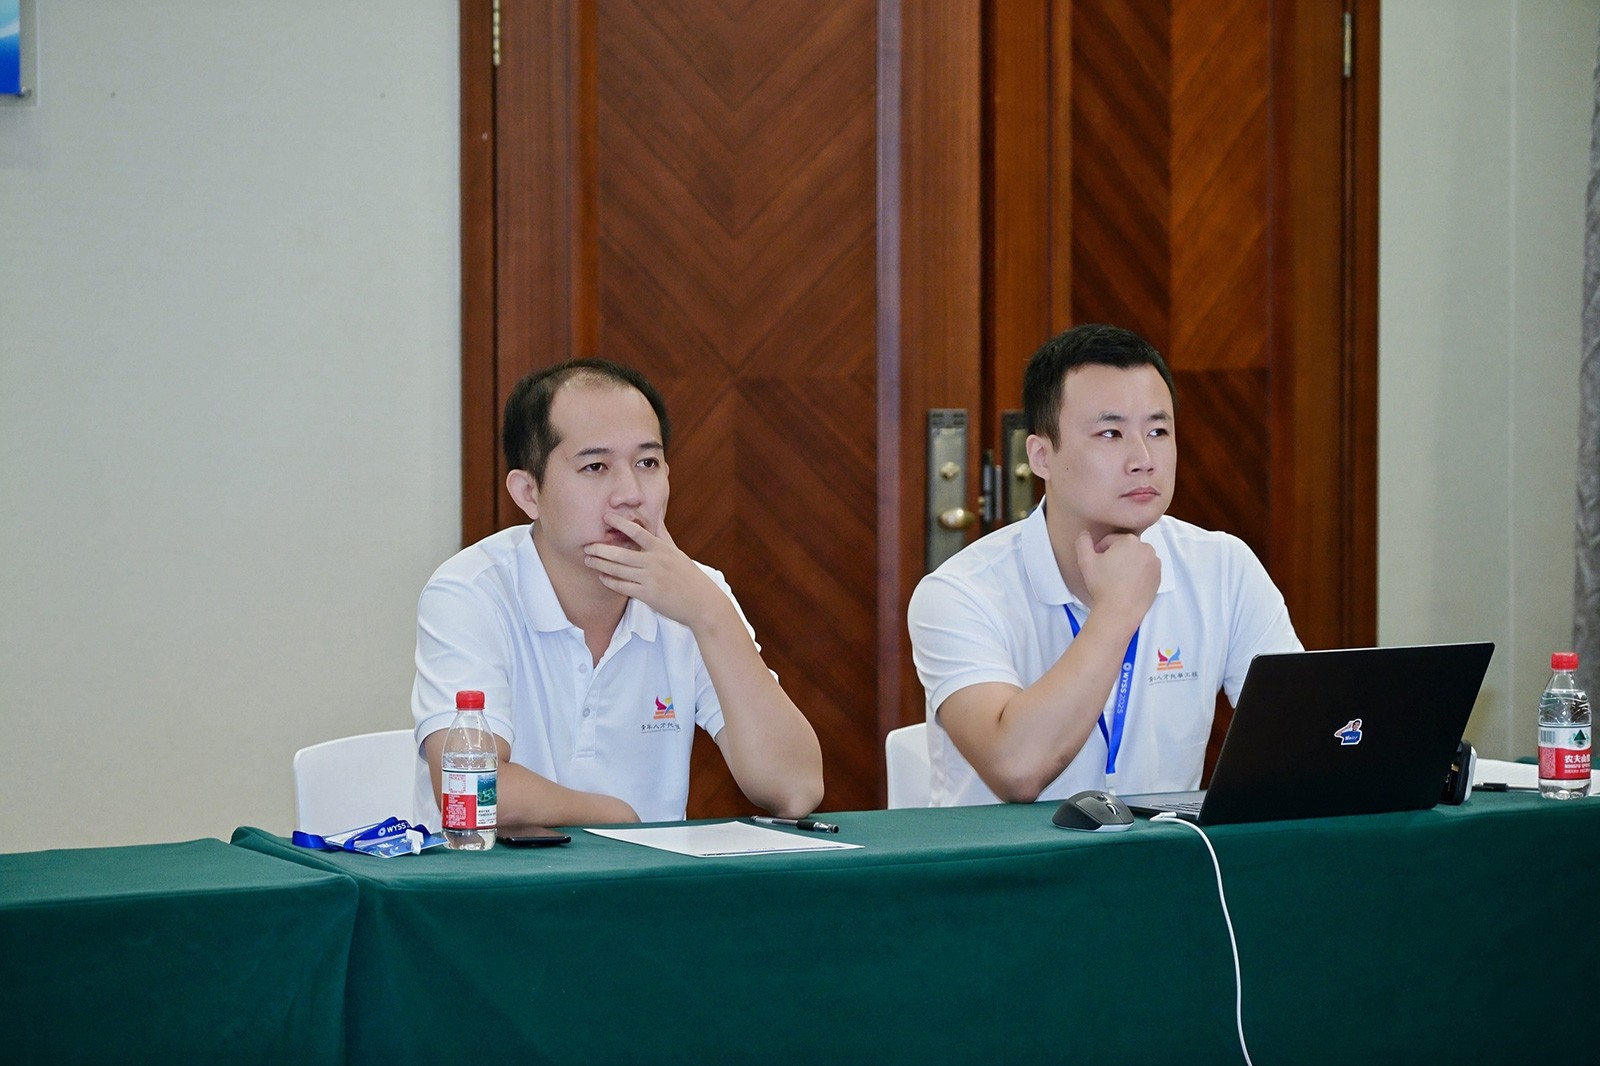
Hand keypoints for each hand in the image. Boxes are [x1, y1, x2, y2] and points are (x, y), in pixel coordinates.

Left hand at [583, 514, 726, 628]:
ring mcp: (650, 579)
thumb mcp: (678, 552)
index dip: (620, 522)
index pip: (637, 531)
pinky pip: (623, 587)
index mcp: (662, 549)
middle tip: (587, 545)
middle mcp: (654, 562)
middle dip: (600, 549)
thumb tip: (657, 517)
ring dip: (601, 564)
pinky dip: (610, 582)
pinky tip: (602, 578)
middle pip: (621, 553)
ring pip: (618, 570)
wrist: (702, 603)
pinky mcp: (648, 595)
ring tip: (588, 560)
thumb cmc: (690, 577)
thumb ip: (663, 535)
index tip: (606, 516)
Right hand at [1074, 529, 1159, 624]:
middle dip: (1115, 556)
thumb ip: (1083, 542)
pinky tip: (1127, 585)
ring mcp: (1155, 563)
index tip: (1096, 562)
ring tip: (1116, 579)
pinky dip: (1137, 574)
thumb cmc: (1103, 586)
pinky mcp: (1159, 577)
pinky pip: (1145, 570)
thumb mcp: (1085, 561)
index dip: (1100, 550)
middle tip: (1106, 571)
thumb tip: (1085, 534)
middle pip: (1125, 548)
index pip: (1110, 540)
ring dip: (1127, 564)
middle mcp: (1146, 548)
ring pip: (1136, 558)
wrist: (1120, 611)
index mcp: (1129, 540)